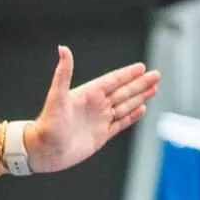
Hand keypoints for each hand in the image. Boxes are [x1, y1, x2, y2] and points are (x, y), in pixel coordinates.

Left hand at [23, 49, 159, 173]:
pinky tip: (142, 109)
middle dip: (140, 84)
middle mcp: (95, 106)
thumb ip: (63, 73)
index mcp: (88, 94)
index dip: (127, 74)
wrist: (43, 151)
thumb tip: (63, 48)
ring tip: (154, 89)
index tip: (142, 67)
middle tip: (157, 75)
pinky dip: (132, 116)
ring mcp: (99, 121)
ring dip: (139, 97)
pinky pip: (120, 124)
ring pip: (125, 106)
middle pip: (123, 91)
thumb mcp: (56, 96)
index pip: (113, 81)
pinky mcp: (101, 136)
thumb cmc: (47, 124)